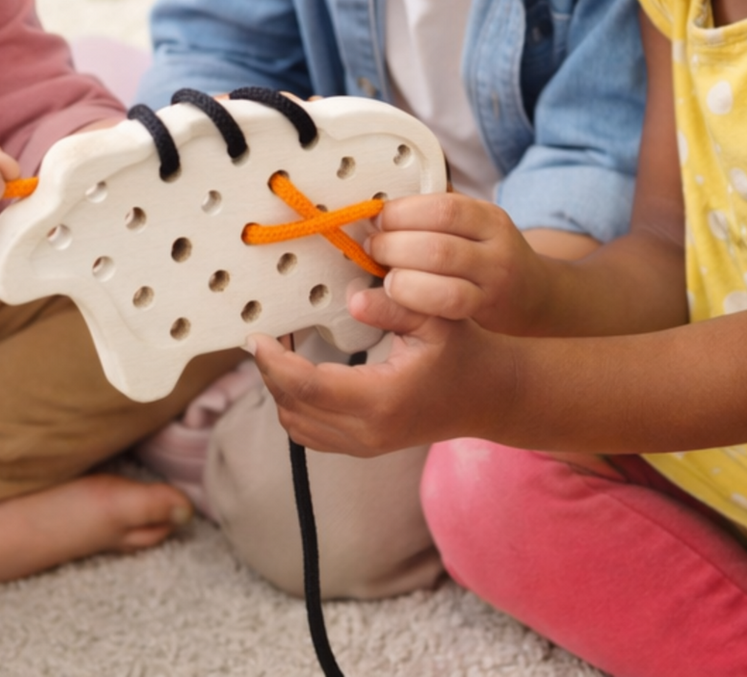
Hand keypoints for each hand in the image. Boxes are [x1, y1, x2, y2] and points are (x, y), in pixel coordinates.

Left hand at [248, 304, 507, 455]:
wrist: (489, 396)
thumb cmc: (463, 351)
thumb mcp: (434, 317)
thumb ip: (391, 306)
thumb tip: (350, 298)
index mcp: (381, 400)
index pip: (307, 388)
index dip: (274, 363)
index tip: (256, 335)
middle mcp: (367, 432)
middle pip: (293, 408)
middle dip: (269, 373)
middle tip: (262, 336)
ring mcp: (365, 446)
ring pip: (296, 425)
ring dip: (280, 390)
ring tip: (277, 351)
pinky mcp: (363, 447)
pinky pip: (311, 433)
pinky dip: (294, 406)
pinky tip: (298, 372)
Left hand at [358, 190, 552, 335]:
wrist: (536, 296)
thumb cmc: (489, 256)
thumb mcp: (474, 227)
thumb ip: (437, 214)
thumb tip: (381, 204)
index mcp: (488, 217)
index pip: (442, 207)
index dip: (402, 212)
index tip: (377, 218)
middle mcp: (497, 246)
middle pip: (437, 243)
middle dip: (393, 245)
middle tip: (372, 248)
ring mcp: (494, 279)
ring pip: (442, 272)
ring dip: (401, 273)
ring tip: (383, 273)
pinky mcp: (486, 308)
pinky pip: (447, 302)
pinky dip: (416, 297)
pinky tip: (399, 295)